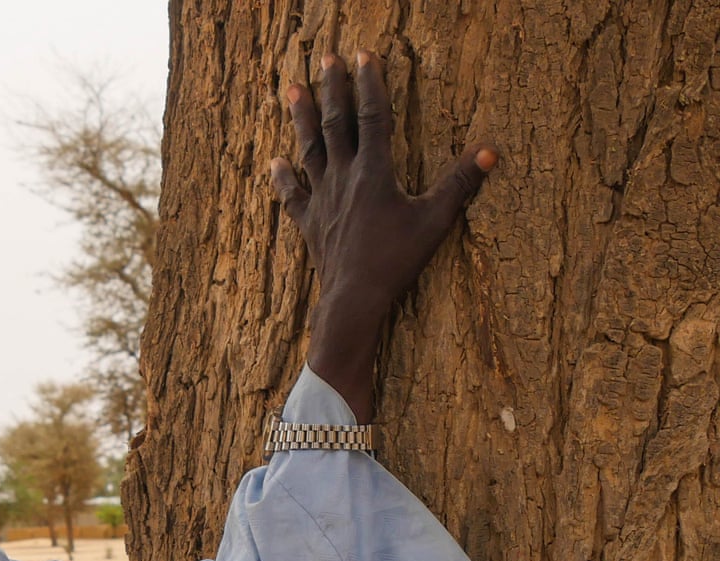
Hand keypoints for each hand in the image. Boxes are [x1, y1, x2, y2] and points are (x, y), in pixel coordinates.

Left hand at [271, 50, 496, 421]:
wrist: (353, 299)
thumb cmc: (395, 261)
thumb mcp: (434, 221)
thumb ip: (460, 184)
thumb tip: (492, 151)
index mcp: (374, 172)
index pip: (372, 116)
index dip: (369, 84)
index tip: (363, 55)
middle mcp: (343, 178)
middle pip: (335, 124)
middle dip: (332, 89)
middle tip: (325, 58)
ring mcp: (322, 200)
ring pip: (309, 150)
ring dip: (300, 118)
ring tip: (291, 89)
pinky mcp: (309, 224)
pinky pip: (293, 196)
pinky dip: (283, 178)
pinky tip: (274, 161)